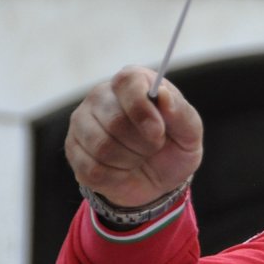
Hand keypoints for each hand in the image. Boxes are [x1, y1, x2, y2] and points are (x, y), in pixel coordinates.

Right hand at [65, 66, 204, 207]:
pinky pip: (93, 168)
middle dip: (144, 143)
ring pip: (102, 146)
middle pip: (115, 120)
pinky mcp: (73, 150)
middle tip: (155, 147)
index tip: (159, 131)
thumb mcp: (190, 132)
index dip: (142, 108)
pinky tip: (123, 169)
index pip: (127, 81)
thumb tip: (163, 95)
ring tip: (140, 157)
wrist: (158, 181)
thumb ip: (180, 112)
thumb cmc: (174, 148)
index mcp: (133, 82)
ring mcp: (82, 122)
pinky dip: (117, 176)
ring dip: (131, 160)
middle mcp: (101, 96)